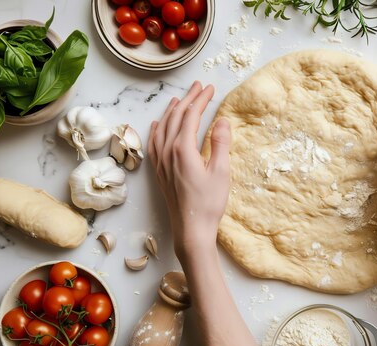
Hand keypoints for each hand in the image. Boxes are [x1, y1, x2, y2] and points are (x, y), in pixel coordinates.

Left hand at [148, 81, 230, 255]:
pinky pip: (154, 142)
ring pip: (162, 128)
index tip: (209, 88)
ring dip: (171, 111)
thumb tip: (222, 119)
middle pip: (175, 118)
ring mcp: (161, 162)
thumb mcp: (221, 172)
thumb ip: (221, 143)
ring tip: (179, 99)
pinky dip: (157, 128)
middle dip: (188, 99)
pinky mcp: (159, 171)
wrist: (191, 229)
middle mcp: (167, 152)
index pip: (190, 116)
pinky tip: (158, 124)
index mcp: (183, 149)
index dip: (200, 99)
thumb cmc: (209, 203)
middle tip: (198, 86)